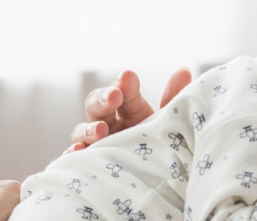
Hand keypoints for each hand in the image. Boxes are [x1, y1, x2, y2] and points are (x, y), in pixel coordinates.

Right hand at [64, 68, 191, 153]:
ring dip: (90, 128)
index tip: (129, 77)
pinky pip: (73, 158)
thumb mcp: (168, 124)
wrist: (156, 185)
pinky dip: (72, 153)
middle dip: (104, 98)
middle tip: (114, 96)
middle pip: (97, 105)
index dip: (124, 84)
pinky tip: (79, 151)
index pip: (122, 91)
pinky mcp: (87, 164)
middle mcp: (109, 125)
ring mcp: (96, 145)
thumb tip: (184, 71)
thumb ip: (173, 98)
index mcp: (129, 112)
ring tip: (101, 130)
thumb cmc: (161, 150)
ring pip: (82, 130)